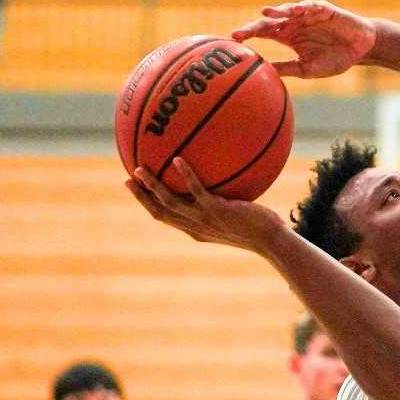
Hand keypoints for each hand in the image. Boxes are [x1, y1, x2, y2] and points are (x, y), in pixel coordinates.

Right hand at [126, 158, 286, 254]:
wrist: (272, 241)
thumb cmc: (259, 228)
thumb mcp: (236, 217)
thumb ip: (223, 203)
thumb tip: (223, 182)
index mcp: (196, 229)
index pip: (166, 218)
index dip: (148, 204)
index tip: (136, 189)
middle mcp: (196, 227)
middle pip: (160, 213)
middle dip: (141, 197)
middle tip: (127, 179)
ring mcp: (206, 219)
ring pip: (170, 203)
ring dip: (153, 187)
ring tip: (140, 169)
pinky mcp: (218, 211)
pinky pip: (197, 191)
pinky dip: (187, 176)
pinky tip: (180, 159)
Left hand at [231, 0, 376, 77]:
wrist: (360, 50)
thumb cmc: (334, 59)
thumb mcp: (307, 68)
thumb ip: (287, 68)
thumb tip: (263, 72)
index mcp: (289, 36)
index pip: (264, 32)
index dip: (249, 34)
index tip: (234, 40)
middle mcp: (295, 22)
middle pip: (271, 20)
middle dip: (255, 26)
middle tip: (240, 33)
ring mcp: (308, 14)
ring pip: (288, 10)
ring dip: (278, 11)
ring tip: (267, 13)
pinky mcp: (324, 9)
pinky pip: (312, 6)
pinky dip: (304, 7)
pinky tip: (297, 10)